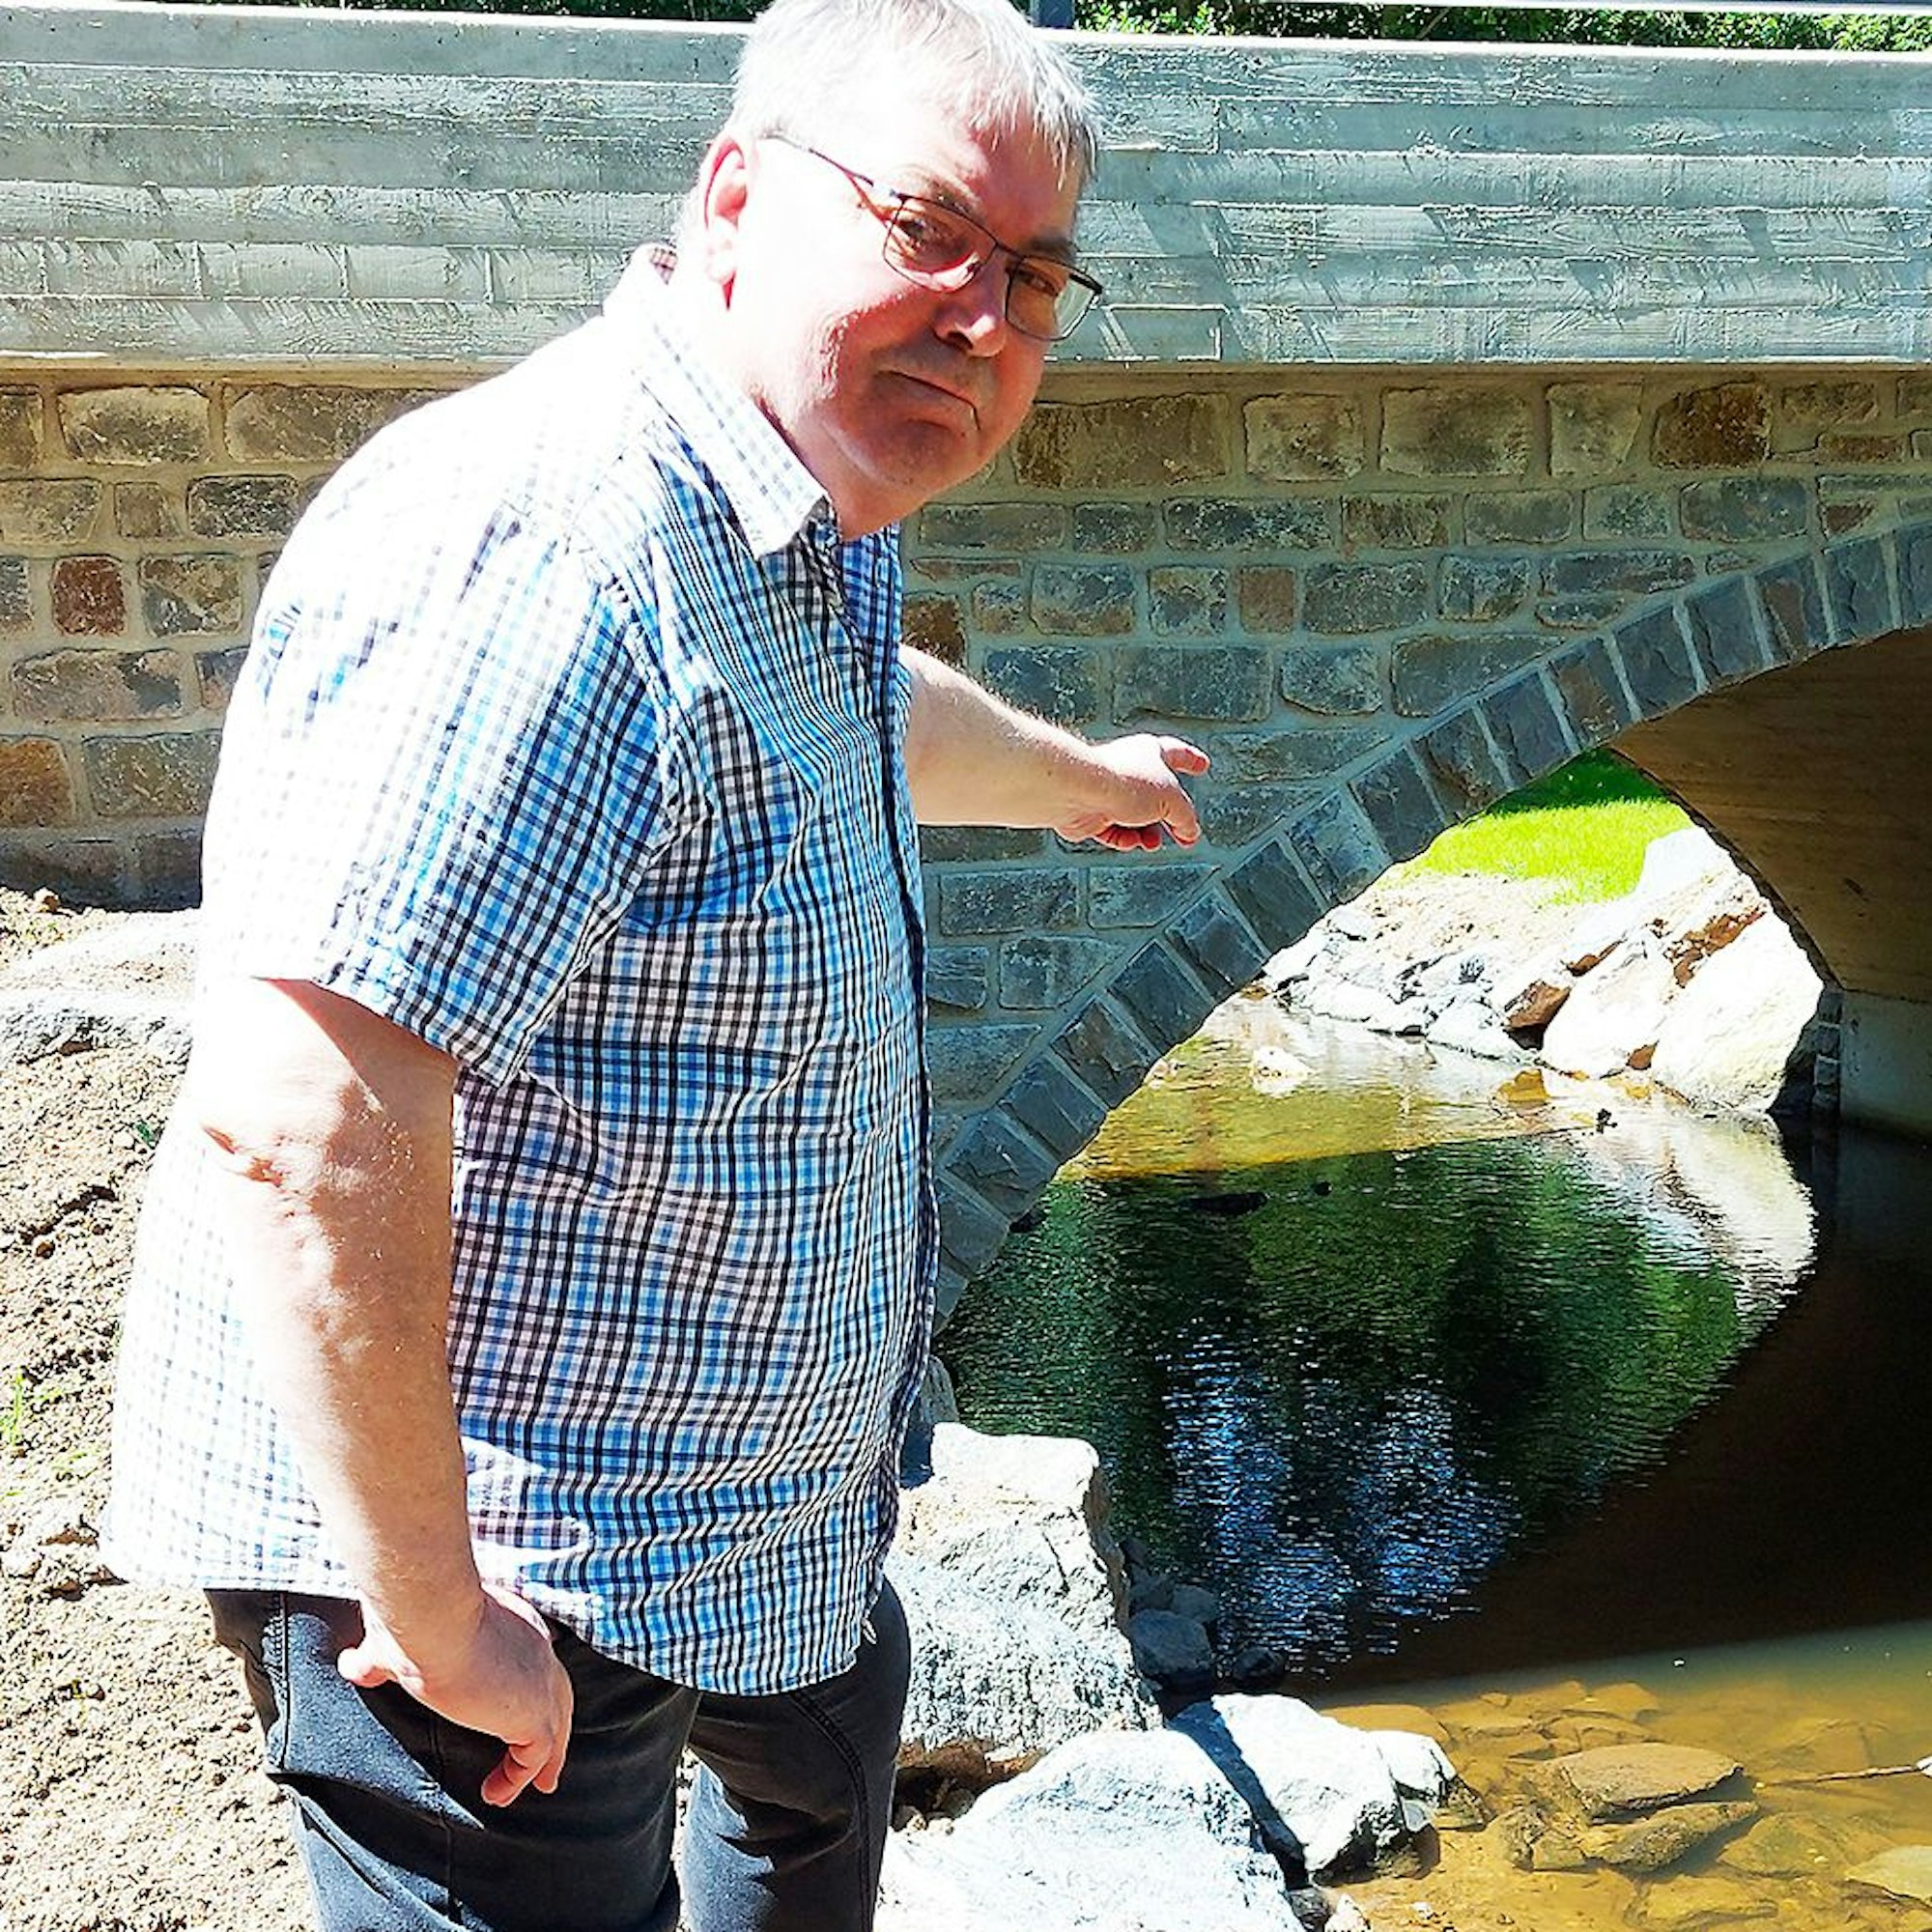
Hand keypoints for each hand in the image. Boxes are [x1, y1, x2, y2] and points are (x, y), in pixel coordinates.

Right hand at [338, 1582, 573, 1805]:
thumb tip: (350, 1665)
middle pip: (557, 1693)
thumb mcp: (395, 1639)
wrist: (432, 1617)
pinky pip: (535, 1755)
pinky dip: (520, 1776)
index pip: (531, 1660)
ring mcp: (540, 1682)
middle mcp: (535, 1649)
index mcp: (511, 1624)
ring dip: (548, 1758)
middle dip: (554, 1725)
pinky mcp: (533, 1712)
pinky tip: (497, 1794)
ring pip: (556, 1725)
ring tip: (542, 1785)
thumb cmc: (414, 1619)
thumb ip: (377, 1658)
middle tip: (548, 1758)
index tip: (516, 1707)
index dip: (529, 1687)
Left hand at [1054, 736, 1209, 850]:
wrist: (1080, 792)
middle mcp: (1129, 769)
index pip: (1178, 753)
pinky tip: (1131, 842)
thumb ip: (1186, 817)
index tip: (1202, 764)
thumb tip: (1190, 832)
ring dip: (1147, 834)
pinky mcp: (1091, 813)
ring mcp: (1108, 792)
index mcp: (1150, 752)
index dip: (1192, 760)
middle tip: (1182, 832)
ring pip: (1134, 818)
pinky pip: (1113, 831)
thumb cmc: (1122, 782)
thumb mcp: (1172, 801)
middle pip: (1156, 796)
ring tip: (1152, 843)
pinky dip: (1124, 839)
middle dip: (1170, 817)